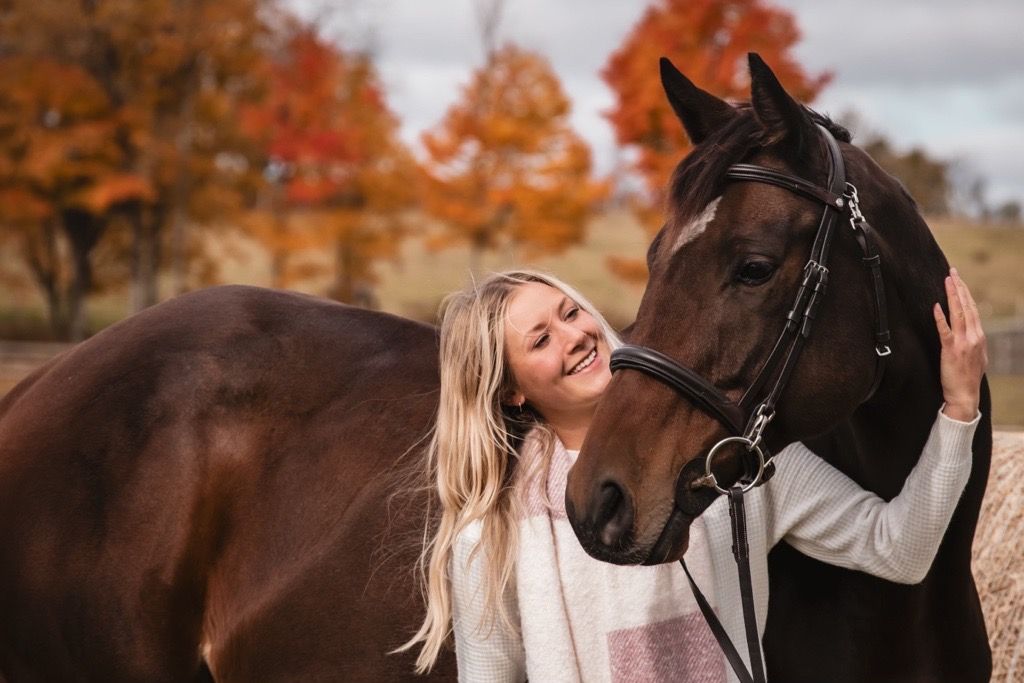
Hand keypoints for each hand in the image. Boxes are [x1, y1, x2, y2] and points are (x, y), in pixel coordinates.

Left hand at [932, 268, 986, 420]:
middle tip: (952, 272)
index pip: (973, 309)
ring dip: (952, 296)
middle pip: (967, 306)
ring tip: (947, 281)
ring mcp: (963, 343)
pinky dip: (940, 318)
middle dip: (960, 288)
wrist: (965, 395)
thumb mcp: (976, 355)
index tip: (959, 279)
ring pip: (959, 314)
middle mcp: (974, 336)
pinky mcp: (951, 350)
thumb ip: (973, 340)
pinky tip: (936, 306)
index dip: (966, 293)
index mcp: (980, 336)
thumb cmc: (967, 377)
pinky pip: (945, 331)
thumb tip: (969, 329)